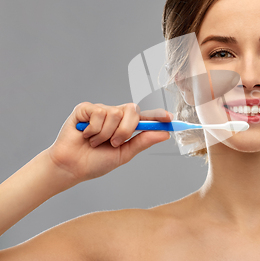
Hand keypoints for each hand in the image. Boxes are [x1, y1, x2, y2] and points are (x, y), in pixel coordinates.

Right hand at [47, 102, 171, 182]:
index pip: (145, 117)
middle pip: (132, 110)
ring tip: (95, 142)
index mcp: (126, 126)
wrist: (71, 167)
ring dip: (106, 133)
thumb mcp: (123, 154)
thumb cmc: (96, 161)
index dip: (158, 115)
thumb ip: (142, 142)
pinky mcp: (85, 109)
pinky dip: (93, 129)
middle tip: (114, 143)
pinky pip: (98, 113)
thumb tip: (164, 134)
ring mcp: (100, 110)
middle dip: (125, 130)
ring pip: (115, 113)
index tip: (170, 118)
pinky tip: (85, 135)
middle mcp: (115, 115)